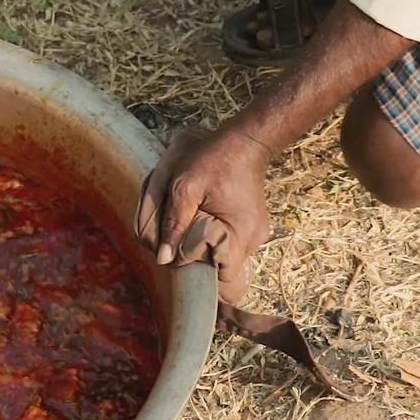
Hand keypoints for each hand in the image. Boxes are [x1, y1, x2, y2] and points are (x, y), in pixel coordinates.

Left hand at [134, 127, 271, 302]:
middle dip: (198, 259)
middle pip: (222, 270)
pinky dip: (215, 238)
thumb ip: (173, 223)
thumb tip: (164, 259)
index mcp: (240, 233)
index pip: (225, 279)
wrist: (244, 140)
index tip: (184, 256)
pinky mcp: (253, 226)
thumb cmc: (213, 159)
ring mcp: (256, 234)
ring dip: (206, 247)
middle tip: (181, 236)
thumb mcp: (184, 186)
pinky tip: (205, 217)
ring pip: (225, 257)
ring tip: (194, 222)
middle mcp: (254, 239)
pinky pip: (230, 244)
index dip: (200, 274)